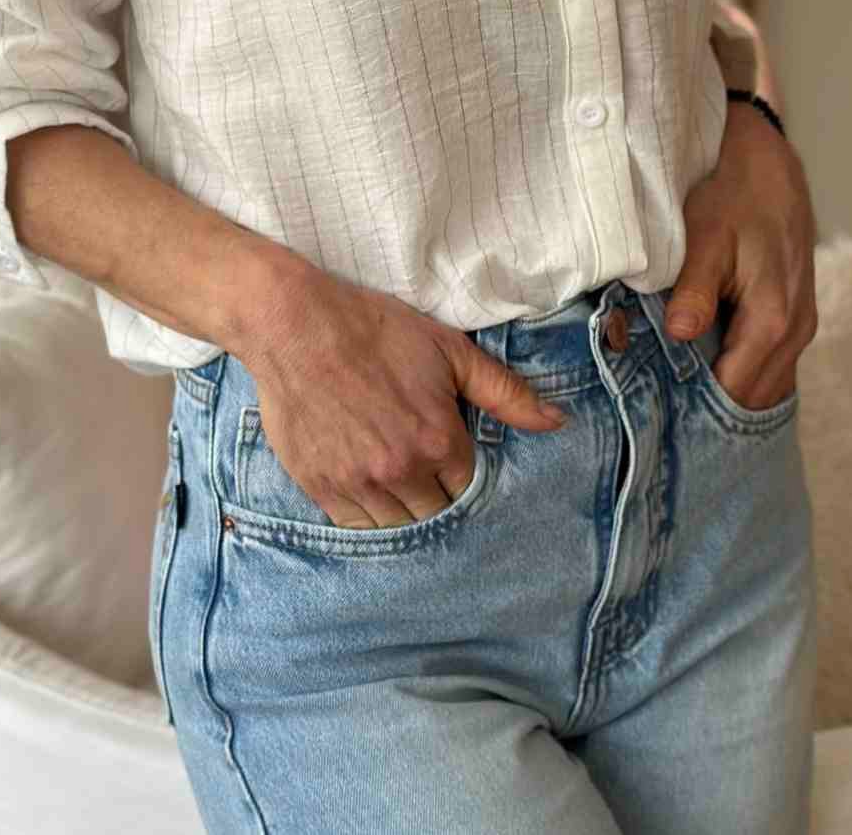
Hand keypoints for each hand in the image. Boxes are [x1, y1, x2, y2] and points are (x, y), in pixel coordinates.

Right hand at [236, 258, 566, 529]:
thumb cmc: (374, 329)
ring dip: (404, 512)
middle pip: (436, 516)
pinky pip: (355, 526)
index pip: (469, 488)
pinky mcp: (319, 486)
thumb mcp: (448, 349)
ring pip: (396, 528)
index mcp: (437, 440)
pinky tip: (370, 493)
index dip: (464, 474)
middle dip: (437, 498)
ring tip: (400, 485)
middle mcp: (400, 471)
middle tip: (427, 473)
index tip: (453, 459)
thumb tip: (557, 422)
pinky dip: (368, 516)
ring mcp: (356, 483)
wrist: (294, 324)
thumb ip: (504, 392)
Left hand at [664, 102, 818, 409]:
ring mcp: (801, 325)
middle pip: (752, 396)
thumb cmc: (733, 195)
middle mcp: (797, 332)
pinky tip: (707, 351)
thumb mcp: (705, 236)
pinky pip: (772, 361)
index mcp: (773, 320)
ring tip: (681, 374)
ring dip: (728, 383)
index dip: (696, 402)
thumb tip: (681, 335)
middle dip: (710, 400)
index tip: (656, 398)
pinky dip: (743, 365)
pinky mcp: (796, 314)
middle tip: (662, 391)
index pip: (734, 392)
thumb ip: (695, 289)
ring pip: (765, 382)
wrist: (769, 164)